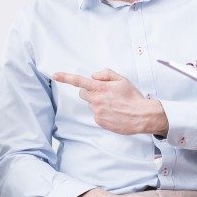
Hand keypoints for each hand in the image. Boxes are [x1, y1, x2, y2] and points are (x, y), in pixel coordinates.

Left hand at [52, 69, 167, 135]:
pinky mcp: (99, 121)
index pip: (79, 81)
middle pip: (83, 94)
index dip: (66, 77)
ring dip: (98, 103)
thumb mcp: (122, 79)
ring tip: (114, 105)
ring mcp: (97, 112)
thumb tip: (94, 76)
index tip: (55, 75)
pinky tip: (114, 113)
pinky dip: (103, 113)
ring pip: (91, 104)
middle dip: (90, 92)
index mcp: (101, 87)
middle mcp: (96, 100)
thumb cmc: (133, 97)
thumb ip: (106, 74)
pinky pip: (96, 115)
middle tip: (105, 94)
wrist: (141, 116)